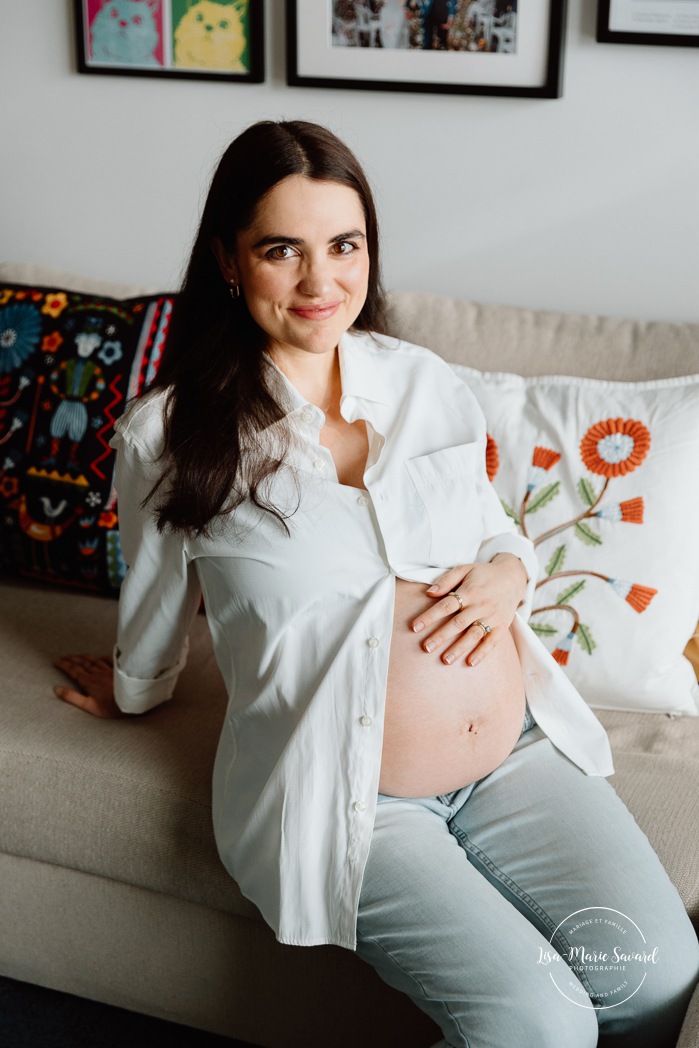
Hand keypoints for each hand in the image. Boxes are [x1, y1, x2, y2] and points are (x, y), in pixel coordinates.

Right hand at [54, 654, 123, 718]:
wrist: (133, 701)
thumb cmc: (111, 707)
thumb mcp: (89, 706)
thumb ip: (72, 697)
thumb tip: (57, 689)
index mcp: (89, 682)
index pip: (73, 670)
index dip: (64, 665)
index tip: (57, 661)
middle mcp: (97, 673)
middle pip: (82, 663)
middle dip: (71, 659)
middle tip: (64, 656)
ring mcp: (108, 670)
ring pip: (94, 660)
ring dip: (84, 657)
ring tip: (77, 655)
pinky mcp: (118, 671)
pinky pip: (108, 661)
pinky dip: (102, 658)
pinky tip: (99, 657)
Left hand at [411, 555, 527, 666]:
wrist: (513, 578)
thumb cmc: (483, 574)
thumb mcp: (465, 569)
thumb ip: (447, 580)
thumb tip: (429, 592)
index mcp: (470, 591)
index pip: (446, 605)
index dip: (430, 616)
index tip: (415, 627)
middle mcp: (481, 605)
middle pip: (458, 623)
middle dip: (441, 636)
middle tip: (426, 648)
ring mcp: (492, 617)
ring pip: (474, 635)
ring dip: (459, 648)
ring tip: (445, 660)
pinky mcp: (502, 626)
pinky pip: (492, 642)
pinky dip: (482, 653)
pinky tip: (470, 663)